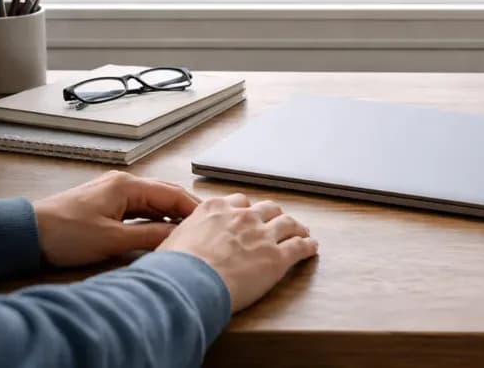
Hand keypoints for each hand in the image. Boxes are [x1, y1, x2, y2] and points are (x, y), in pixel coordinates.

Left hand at [33, 171, 199, 266]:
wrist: (26, 234)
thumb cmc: (65, 234)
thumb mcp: (112, 240)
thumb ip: (149, 237)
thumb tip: (179, 237)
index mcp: (127, 186)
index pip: (172, 194)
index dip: (193, 209)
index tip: (212, 222)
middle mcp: (123, 183)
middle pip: (165, 194)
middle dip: (186, 209)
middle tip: (207, 226)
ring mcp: (114, 193)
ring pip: (153, 202)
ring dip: (171, 215)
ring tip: (189, 231)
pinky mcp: (105, 204)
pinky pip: (140, 209)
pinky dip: (154, 219)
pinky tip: (162, 231)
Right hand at [157, 193, 318, 311]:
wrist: (188, 281)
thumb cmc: (175, 268)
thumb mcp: (171, 241)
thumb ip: (183, 237)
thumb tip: (175, 248)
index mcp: (216, 209)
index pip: (239, 201)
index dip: (248, 209)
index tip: (250, 215)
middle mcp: (242, 217)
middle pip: (267, 209)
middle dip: (274, 215)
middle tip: (278, 222)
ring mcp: (262, 235)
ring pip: (287, 223)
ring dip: (296, 227)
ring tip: (302, 231)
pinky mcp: (276, 257)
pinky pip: (299, 246)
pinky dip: (308, 245)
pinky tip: (311, 247)